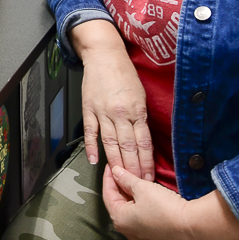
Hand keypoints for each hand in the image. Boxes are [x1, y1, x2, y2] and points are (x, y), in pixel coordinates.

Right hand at [71, 19, 153, 180]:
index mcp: (137, 109)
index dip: (146, 162)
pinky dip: (92, 147)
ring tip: (119, 179)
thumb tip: (143, 140)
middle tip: (136, 185)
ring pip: (110, 143)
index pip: (143, 142)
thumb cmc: (125, 73)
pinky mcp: (89, 109)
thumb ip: (142, 117)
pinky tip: (95, 161)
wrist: (104, 54)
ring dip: (116, 163)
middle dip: (133, 168)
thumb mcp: (141, 94)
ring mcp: (103, 112)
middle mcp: (121, 113)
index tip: (149, 177)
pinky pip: (91, 131)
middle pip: (128, 146)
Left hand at [101, 166, 238, 239]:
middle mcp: (126, 230)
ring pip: (129, 209)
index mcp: (119, 219)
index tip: (111, 165)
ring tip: (132, 178)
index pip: (108, 194)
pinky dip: (138, 203)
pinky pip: (140, 215)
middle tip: (121, 170)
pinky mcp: (152, 233)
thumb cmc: (164, 208)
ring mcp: (140, 234)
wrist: (191, 226)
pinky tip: (144, 193)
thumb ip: (126, 179)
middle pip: (117, 203)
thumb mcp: (143, 188)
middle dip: (118, 185)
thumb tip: (116, 171)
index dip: (109, 177)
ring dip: (129, 194)